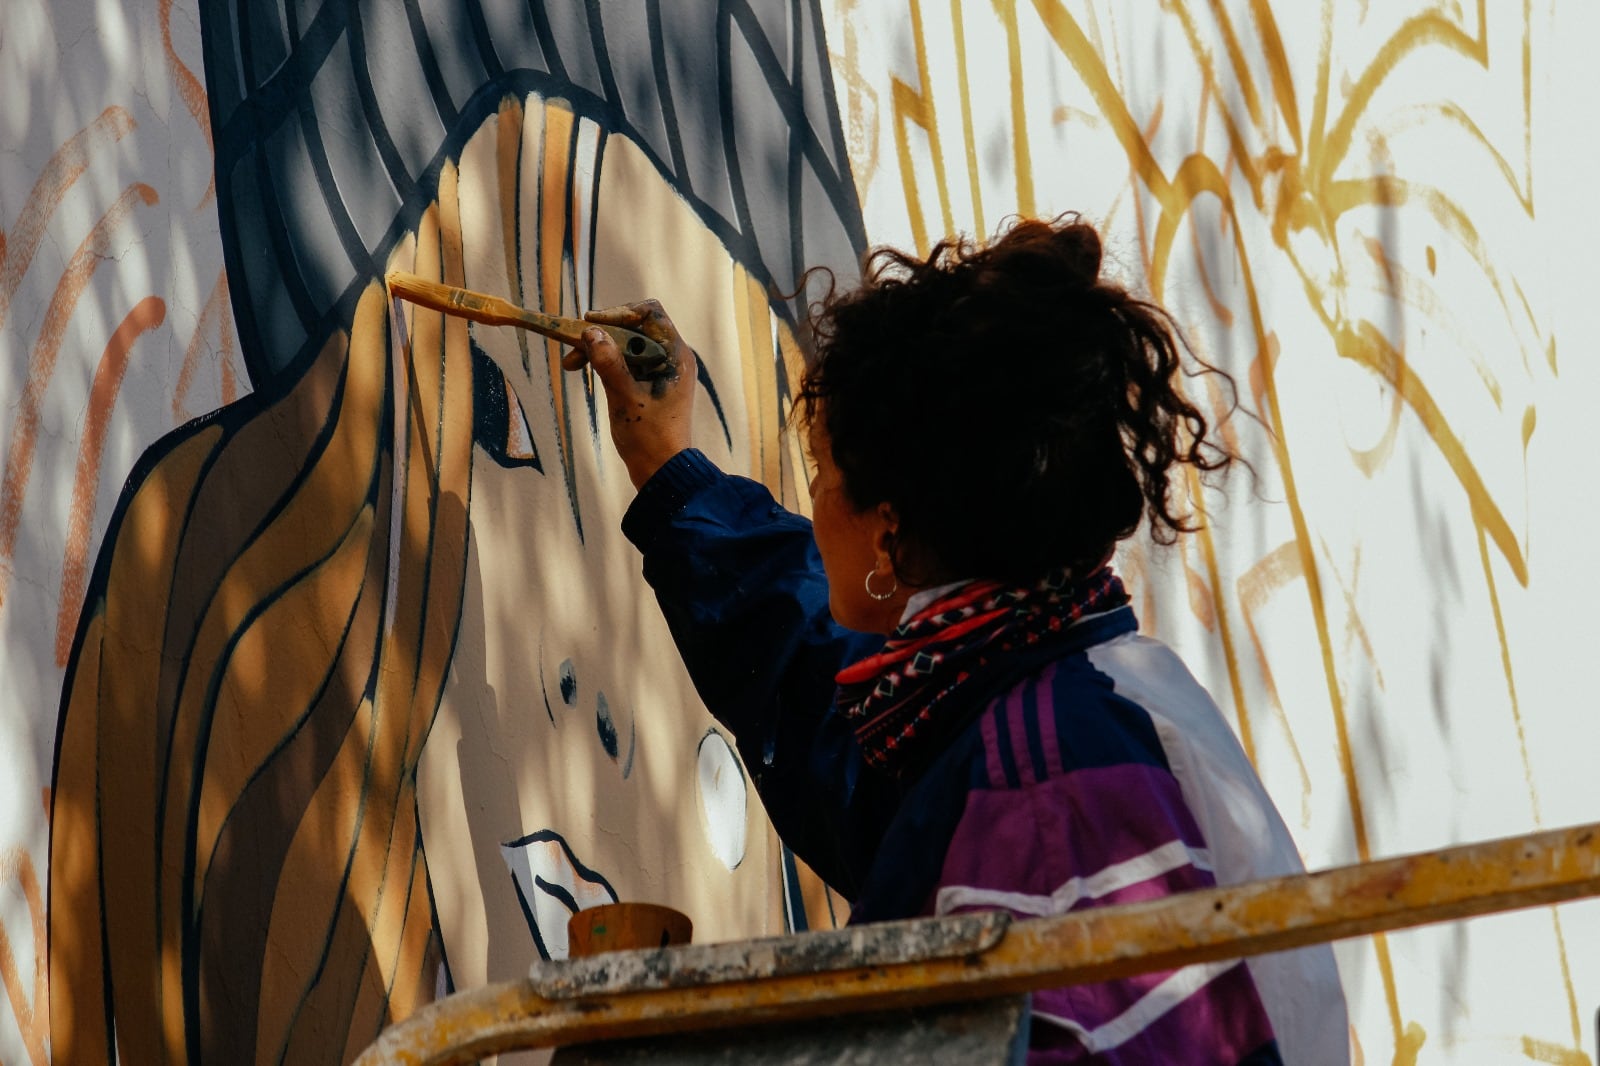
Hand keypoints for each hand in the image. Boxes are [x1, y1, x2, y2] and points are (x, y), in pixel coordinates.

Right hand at [565, 299, 697, 488]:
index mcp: (676, 356)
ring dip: (600, 350)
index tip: (592, 323)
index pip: (651, 313)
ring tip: (571, 365)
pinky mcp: (652, 383)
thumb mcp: (624, 397)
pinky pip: (628, 362)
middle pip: (635, 328)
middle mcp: (672, 358)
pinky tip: (585, 370)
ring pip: (627, 345)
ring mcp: (662, 370)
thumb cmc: (649, 437)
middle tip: (574, 348)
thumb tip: (591, 332)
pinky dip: (607, 363)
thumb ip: (608, 363)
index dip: (620, 312)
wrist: (661, 471)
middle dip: (603, 335)